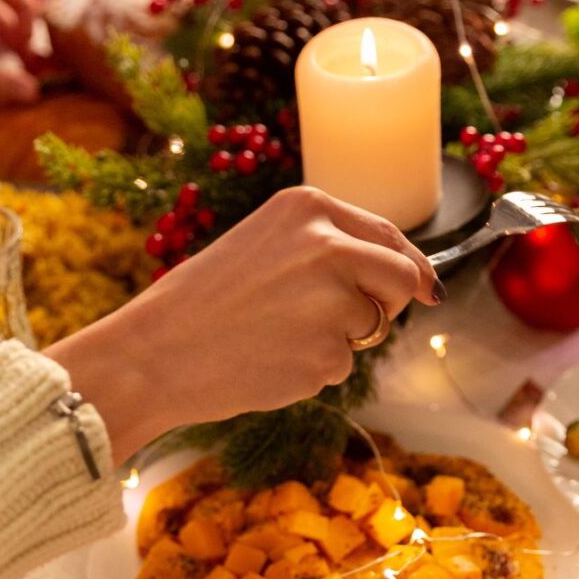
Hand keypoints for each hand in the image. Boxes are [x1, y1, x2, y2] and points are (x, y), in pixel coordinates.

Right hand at [49, 187, 442, 463]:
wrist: (154, 352)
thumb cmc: (204, 299)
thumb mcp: (266, 243)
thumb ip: (330, 247)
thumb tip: (409, 278)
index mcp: (309, 208)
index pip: (389, 234)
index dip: (411, 265)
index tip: (425, 287)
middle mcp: (328, 246)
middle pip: (401, 278)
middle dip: (389, 304)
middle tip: (350, 320)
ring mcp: (330, 300)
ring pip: (369, 327)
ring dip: (338, 339)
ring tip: (276, 335)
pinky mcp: (325, 354)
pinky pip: (342, 366)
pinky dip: (314, 370)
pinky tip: (269, 359)